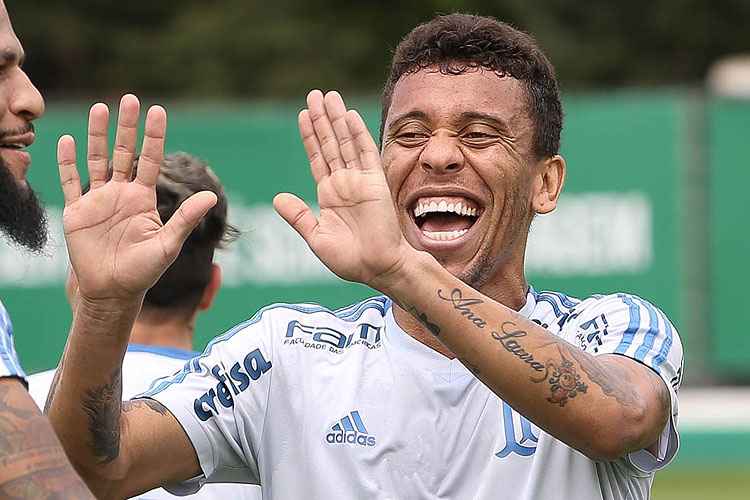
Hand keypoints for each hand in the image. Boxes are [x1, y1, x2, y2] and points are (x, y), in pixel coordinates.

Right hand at [57, 94, 216, 302]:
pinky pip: (71, 182)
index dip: (153, 136)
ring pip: (97, 160)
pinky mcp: (77, 212)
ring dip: (96, 135)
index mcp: (143, 198)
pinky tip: (67, 140)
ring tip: (99, 108)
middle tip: (128, 99)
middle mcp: (121, 193)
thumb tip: (211, 196)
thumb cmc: (144, 271)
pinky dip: (68, 162)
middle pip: (123, 152)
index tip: (157, 110)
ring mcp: (98, 200)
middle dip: (126, 126)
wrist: (113, 292)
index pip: (150, 160)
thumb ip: (186, 218)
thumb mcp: (168, 244)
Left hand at [274, 90, 416, 289]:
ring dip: (336, 119)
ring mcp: (360, 181)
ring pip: (345, 143)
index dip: (309, 136)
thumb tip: (277, 198)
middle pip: (330, 143)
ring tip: (328, 96)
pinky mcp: (375, 183)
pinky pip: (365, 153)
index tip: (302, 115)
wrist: (377, 267)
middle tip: (314, 94)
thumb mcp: (315, 237)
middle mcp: (344, 183)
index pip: (317, 158)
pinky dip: (357, 134)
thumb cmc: (349, 259)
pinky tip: (349, 116)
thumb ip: (298, 217)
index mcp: (329, 194)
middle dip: (321, 119)